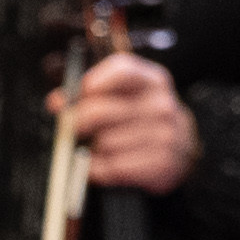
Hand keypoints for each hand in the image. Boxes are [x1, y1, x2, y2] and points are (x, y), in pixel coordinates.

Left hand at [63, 53, 198, 194]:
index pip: (120, 71)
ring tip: (101, 148)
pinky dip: (101, 169)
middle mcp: (161, 104)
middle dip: (77, 123)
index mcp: (152, 80)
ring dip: (93, 150)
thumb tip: (57, 101)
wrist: (181, 145)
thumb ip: (89, 95)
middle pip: (98, 111)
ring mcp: (164, 133)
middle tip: (75, 129)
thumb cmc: (141, 117)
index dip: (90, 84)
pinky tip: (107, 163)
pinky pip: (112, 167)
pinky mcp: (161, 161)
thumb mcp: (124, 96)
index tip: (77, 97)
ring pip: (103, 143)